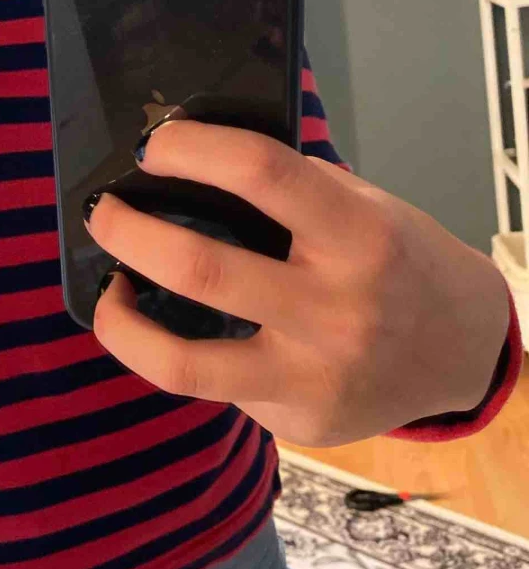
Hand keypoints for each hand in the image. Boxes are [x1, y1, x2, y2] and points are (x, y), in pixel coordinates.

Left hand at [84, 120, 511, 446]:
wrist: (463, 354)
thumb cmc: (400, 262)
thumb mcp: (365, 207)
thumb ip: (291, 192)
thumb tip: (188, 169)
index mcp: (360, 235)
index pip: (262, 172)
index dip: (191, 150)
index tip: (150, 146)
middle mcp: (339, 310)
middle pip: (200, 268)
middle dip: (126, 233)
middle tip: (104, 212)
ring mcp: (316, 377)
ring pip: (182, 362)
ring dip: (118, 320)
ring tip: (108, 287)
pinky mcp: (300, 422)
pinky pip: (213, 388)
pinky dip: (175, 353)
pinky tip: (171, 331)